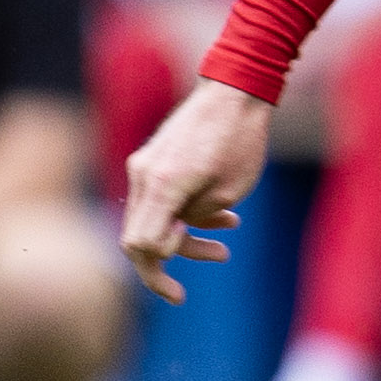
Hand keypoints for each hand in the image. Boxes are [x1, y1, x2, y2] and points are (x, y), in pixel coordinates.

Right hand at [120, 79, 272, 304]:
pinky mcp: (155, 159)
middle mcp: (143, 175)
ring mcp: (146, 165)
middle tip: (207, 269)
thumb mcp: (227, 192)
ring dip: (187, 233)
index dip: (156, 274)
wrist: (236, 91)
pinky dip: (184, 211)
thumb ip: (193, 220)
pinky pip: (161, 197)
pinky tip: (225, 216)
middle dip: (172, 258)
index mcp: (160, 187)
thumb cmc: (239, 141)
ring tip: (229, 236)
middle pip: (140, 236)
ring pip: (152, 217)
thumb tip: (170, 238)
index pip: (140, 246)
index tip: (180, 290)